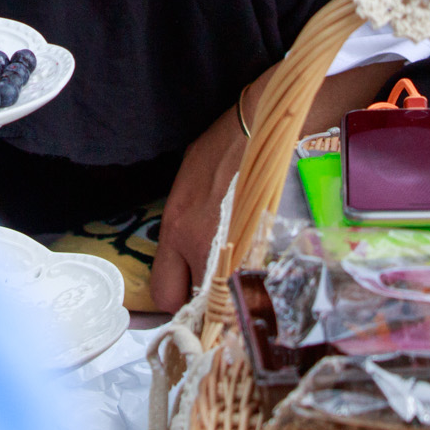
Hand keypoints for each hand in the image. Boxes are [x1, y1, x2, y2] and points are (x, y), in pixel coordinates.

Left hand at [147, 59, 399, 312]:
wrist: (262, 126)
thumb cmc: (221, 147)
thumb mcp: (186, 184)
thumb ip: (182, 223)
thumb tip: (184, 252)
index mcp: (178, 228)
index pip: (164, 293)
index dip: (175, 295)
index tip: (185, 288)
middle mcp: (202, 246)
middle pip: (197, 303)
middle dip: (203, 298)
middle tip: (213, 281)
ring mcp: (236, 248)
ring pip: (228, 297)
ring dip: (230, 288)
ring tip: (239, 268)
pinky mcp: (266, 243)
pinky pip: (254, 279)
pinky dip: (255, 277)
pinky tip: (259, 259)